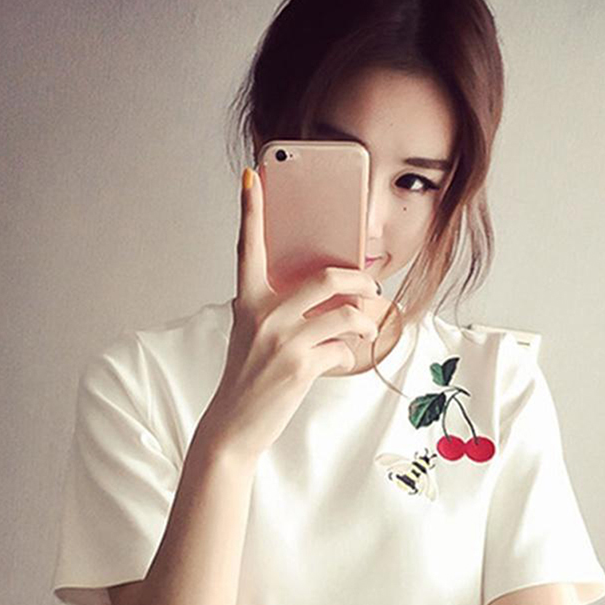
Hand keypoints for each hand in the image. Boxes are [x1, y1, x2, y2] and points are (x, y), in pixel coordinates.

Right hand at [203, 166, 380, 462]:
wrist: (233, 426)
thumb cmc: (247, 380)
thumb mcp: (254, 336)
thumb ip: (280, 311)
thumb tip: (327, 299)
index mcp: (248, 301)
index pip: (248, 247)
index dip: (250, 209)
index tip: (253, 177)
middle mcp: (263, 314)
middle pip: (327, 277)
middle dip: (361, 282)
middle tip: (371, 290)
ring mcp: (282, 339)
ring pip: (346, 313)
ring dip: (365, 324)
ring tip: (364, 332)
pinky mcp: (300, 366)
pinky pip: (344, 349)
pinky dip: (350, 356)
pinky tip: (341, 362)